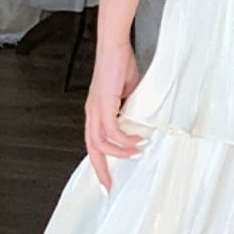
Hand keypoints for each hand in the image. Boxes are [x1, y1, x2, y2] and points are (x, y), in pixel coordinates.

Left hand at [85, 40, 143, 191]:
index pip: (94, 143)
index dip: (100, 162)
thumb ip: (131, 110)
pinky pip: (112, 130)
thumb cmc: (120, 65)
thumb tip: (141, 124)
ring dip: (120, 151)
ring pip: (101, 143)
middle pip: (92, 149)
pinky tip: (136, 138)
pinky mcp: (103, 105)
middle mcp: (92, 114)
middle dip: (101, 169)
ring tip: (136, 151)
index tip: (107, 179)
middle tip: (110, 185)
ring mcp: (95, 110)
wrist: (114, 47)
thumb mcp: (128, 94)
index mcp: (96, 112)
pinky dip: (124, 138)